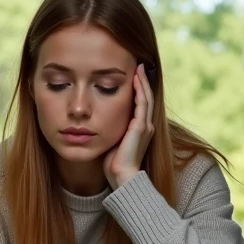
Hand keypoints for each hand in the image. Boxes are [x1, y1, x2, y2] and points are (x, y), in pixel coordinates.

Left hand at [103, 64, 154, 189]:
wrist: (121, 177)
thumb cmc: (114, 164)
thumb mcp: (112, 141)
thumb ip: (110, 130)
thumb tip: (97, 121)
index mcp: (140, 129)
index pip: (141, 104)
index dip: (139, 89)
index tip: (132, 76)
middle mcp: (146, 126)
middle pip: (146, 97)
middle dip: (142, 81)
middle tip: (138, 65)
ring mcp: (145, 126)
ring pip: (146, 98)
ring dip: (142, 82)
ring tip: (138, 68)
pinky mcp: (140, 127)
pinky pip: (142, 104)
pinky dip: (140, 90)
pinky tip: (135, 80)